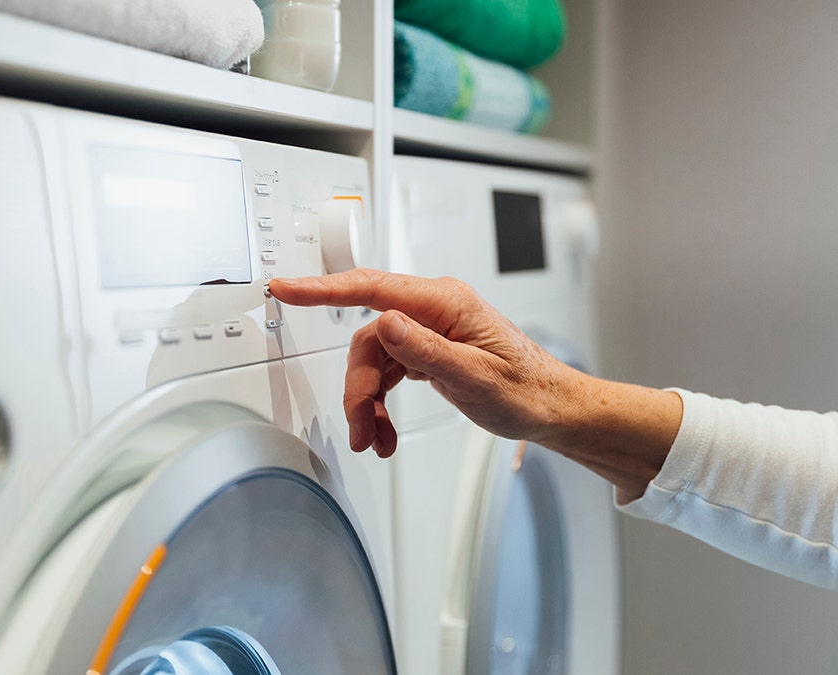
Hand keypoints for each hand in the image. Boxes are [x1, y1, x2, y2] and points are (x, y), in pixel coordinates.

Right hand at [269, 269, 586, 456]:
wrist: (550, 407)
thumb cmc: (525, 389)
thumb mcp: (475, 376)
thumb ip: (426, 351)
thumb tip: (386, 324)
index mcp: (445, 303)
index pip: (373, 289)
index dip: (324, 289)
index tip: (287, 288)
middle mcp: (434, 309)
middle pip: (369, 338)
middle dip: (358, 386)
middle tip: (360, 426)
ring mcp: (429, 328)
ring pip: (375, 359)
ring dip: (368, 401)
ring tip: (374, 438)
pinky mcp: (427, 348)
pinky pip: (388, 371)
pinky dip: (381, 402)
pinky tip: (384, 429)